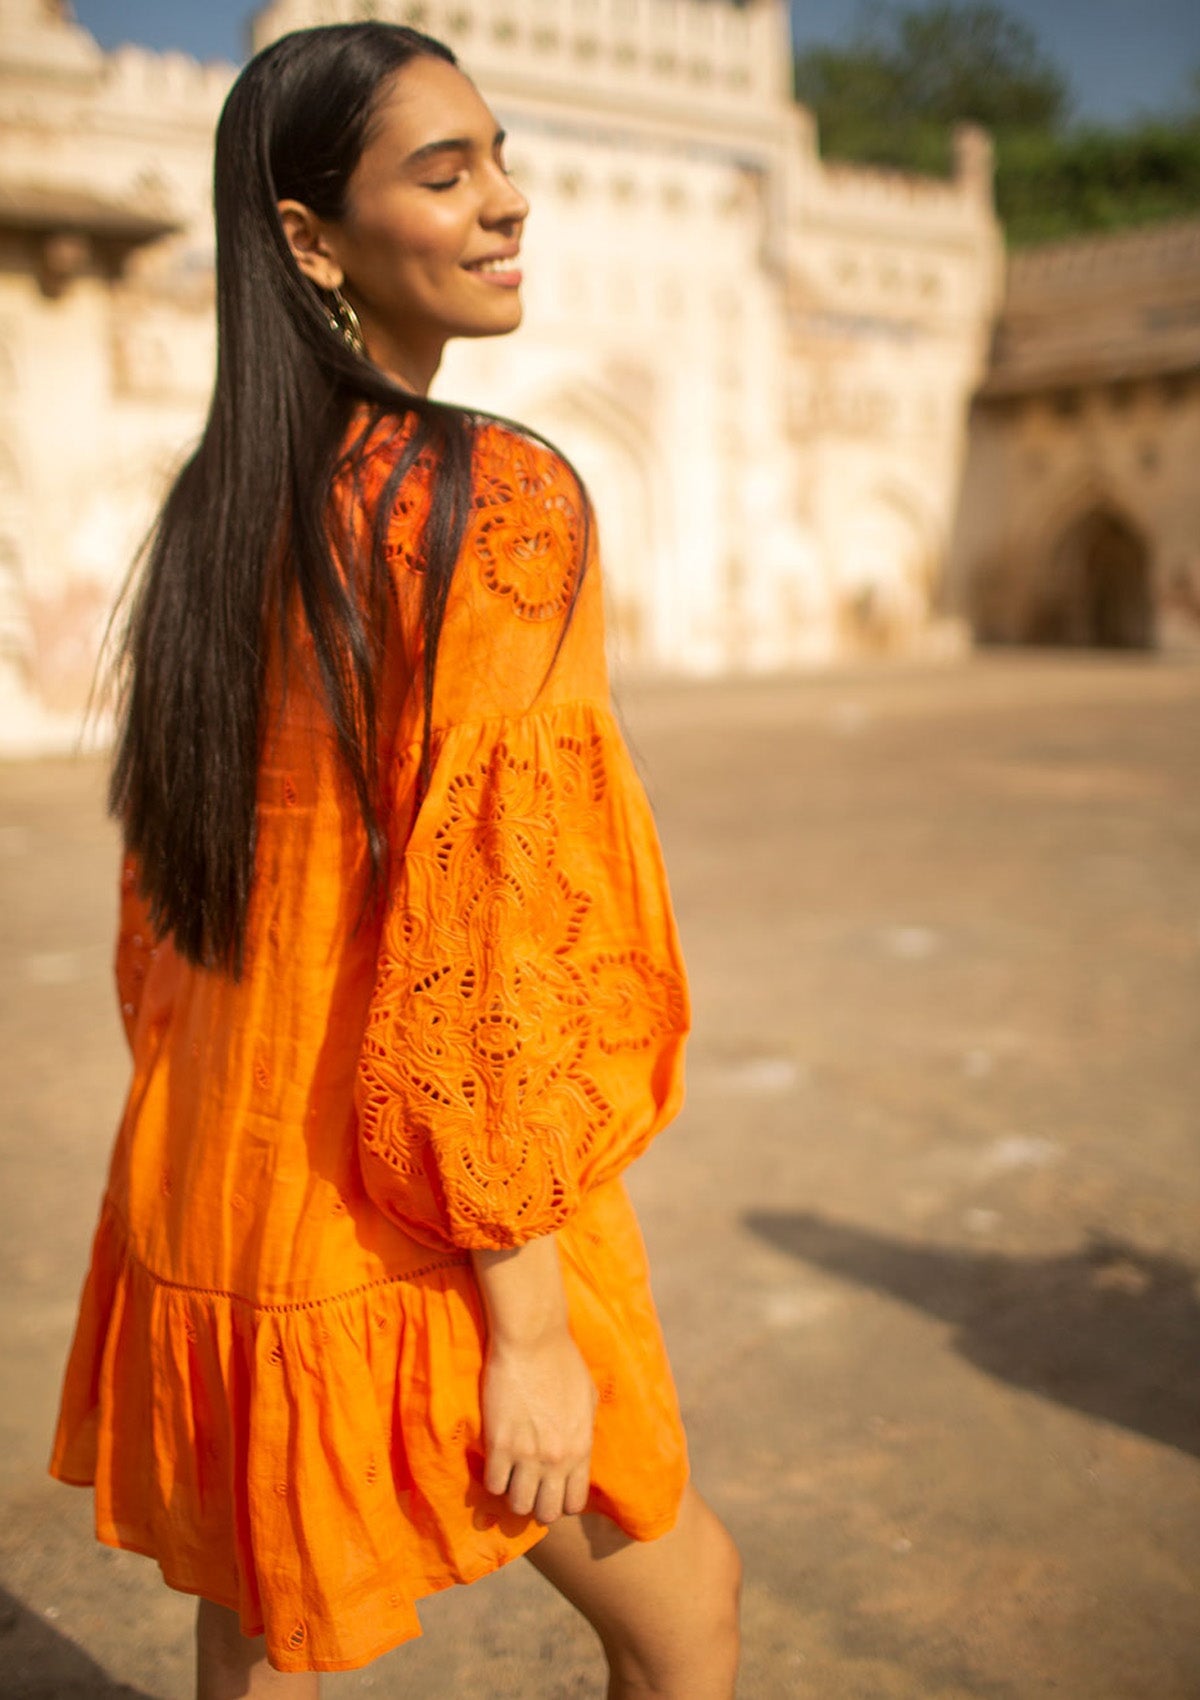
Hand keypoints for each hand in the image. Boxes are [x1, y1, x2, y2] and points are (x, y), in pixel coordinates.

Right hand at [480, 1327, 598, 1524]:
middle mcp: (556, 1460)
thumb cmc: (563, 1362)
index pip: (574, 1503)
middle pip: (545, 1512)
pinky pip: (493, 1485)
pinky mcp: (499, 1444)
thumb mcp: (587, 1399)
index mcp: (580, 1449)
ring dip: (514, 1495)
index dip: (561, 1501)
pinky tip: (495, 1464)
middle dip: (537, 1503)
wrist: (532, 1340)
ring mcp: (527, 1455)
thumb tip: (579, 1453)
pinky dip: (493, 1480)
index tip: (551, 1489)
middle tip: (529, 1487)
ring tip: (510, 1478)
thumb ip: (584, 1433)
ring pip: (518, 1505)